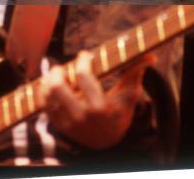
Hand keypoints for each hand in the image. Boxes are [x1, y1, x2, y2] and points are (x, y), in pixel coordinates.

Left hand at [40, 50, 154, 149]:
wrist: (108, 139)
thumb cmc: (119, 109)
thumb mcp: (129, 94)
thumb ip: (135, 72)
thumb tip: (150, 56)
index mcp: (99, 107)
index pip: (83, 76)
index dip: (82, 60)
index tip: (85, 54)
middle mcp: (80, 116)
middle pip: (56, 86)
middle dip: (58, 71)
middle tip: (65, 67)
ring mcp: (67, 122)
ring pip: (46, 94)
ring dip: (48, 80)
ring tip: (58, 74)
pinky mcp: (58, 125)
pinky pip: (43, 104)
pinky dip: (44, 91)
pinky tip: (53, 84)